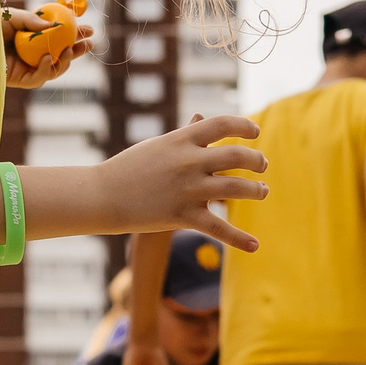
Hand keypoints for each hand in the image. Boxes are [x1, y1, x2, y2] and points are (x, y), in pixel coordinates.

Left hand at [1, 7, 92, 88]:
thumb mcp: (14, 16)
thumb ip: (34, 20)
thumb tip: (54, 26)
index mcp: (35, 39)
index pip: (60, 38)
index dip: (75, 34)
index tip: (88, 28)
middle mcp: (33, 54)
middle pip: (61, 55)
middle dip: (78, 50)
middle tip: (91, 42)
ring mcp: (28, 68)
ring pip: (54, 70)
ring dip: (66, 62)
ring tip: (71, 50)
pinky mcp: (19, 80)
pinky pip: (38, 79)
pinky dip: (45, 69)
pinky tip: (47, 58)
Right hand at [96, 115, 267, 250]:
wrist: (103, 195)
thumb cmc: (131, 168)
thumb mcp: (158, 145)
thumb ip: (185, 134)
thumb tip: (202, 118)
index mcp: (182, 139)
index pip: (222, 124)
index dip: (244, 126)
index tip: (255, 132)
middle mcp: (188, 162)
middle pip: (237, 156)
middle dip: (256, 161)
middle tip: (262, 165)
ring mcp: (187, 189)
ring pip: (236, 189)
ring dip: (256, 190)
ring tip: (262, 191)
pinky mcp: (183, 216)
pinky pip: (218, 229)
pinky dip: (239, 239)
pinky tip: (255, 246)